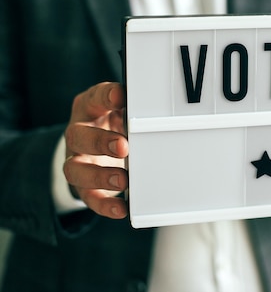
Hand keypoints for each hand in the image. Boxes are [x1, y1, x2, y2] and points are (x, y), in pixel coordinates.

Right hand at [63, 82, 128, 218]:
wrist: (98, 143)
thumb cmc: (116, 121)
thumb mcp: (124, 109)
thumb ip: (135, 110)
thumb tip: (161, 111)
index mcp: (90, 108)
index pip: (94, 98)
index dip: (106, 97)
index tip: (120, 96)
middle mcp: (79, 133)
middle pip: (79, 136)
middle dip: (100, 142)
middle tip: (123, 147)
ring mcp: (78, 160)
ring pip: (76, 169)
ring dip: (99, 176)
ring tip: (123, 180)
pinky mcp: (83, 185)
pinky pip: (89, 197)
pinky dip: (105, 205)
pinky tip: (122, 208)